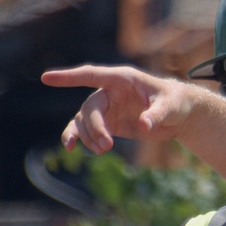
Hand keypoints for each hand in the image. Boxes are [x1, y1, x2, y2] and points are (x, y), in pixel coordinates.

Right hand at [41, 65, 196, 153]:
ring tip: (103, 150)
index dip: (69, 77)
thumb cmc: (175, 102)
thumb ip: (157, 115)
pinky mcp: (108, 124)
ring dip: (89, 137)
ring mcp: (107, 108)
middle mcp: (110, 91)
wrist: (178, 115)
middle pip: (90, 107)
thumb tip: (144, 126)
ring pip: (84, 121)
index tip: (47, 78)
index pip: (92, 75)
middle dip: (93, 127)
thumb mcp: (171, 107)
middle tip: (106, 145)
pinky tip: (71, 148)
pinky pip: (86, 130)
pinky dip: (79, 139)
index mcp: (122, 79)